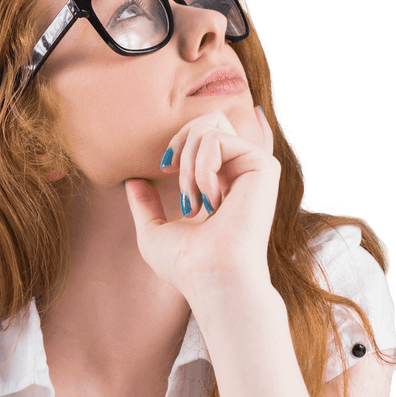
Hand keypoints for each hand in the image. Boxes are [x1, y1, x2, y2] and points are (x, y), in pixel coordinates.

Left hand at [124, 105, 280, 301]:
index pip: (214, 136)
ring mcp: (255, 168)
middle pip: (210, 119)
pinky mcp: (263, 166)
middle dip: (181, 143)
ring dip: (188, 165)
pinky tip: (209, 202)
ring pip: (210, 127)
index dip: (185, 138)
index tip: (164, 168)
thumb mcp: (154, 232)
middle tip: (170, 174)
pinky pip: (217, 140)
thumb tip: (132, 180)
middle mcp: (242, 173)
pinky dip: (201, 169)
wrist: (211, 277)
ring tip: (193, 203)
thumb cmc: (186, 265)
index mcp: (223, 183)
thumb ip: (145, 206)